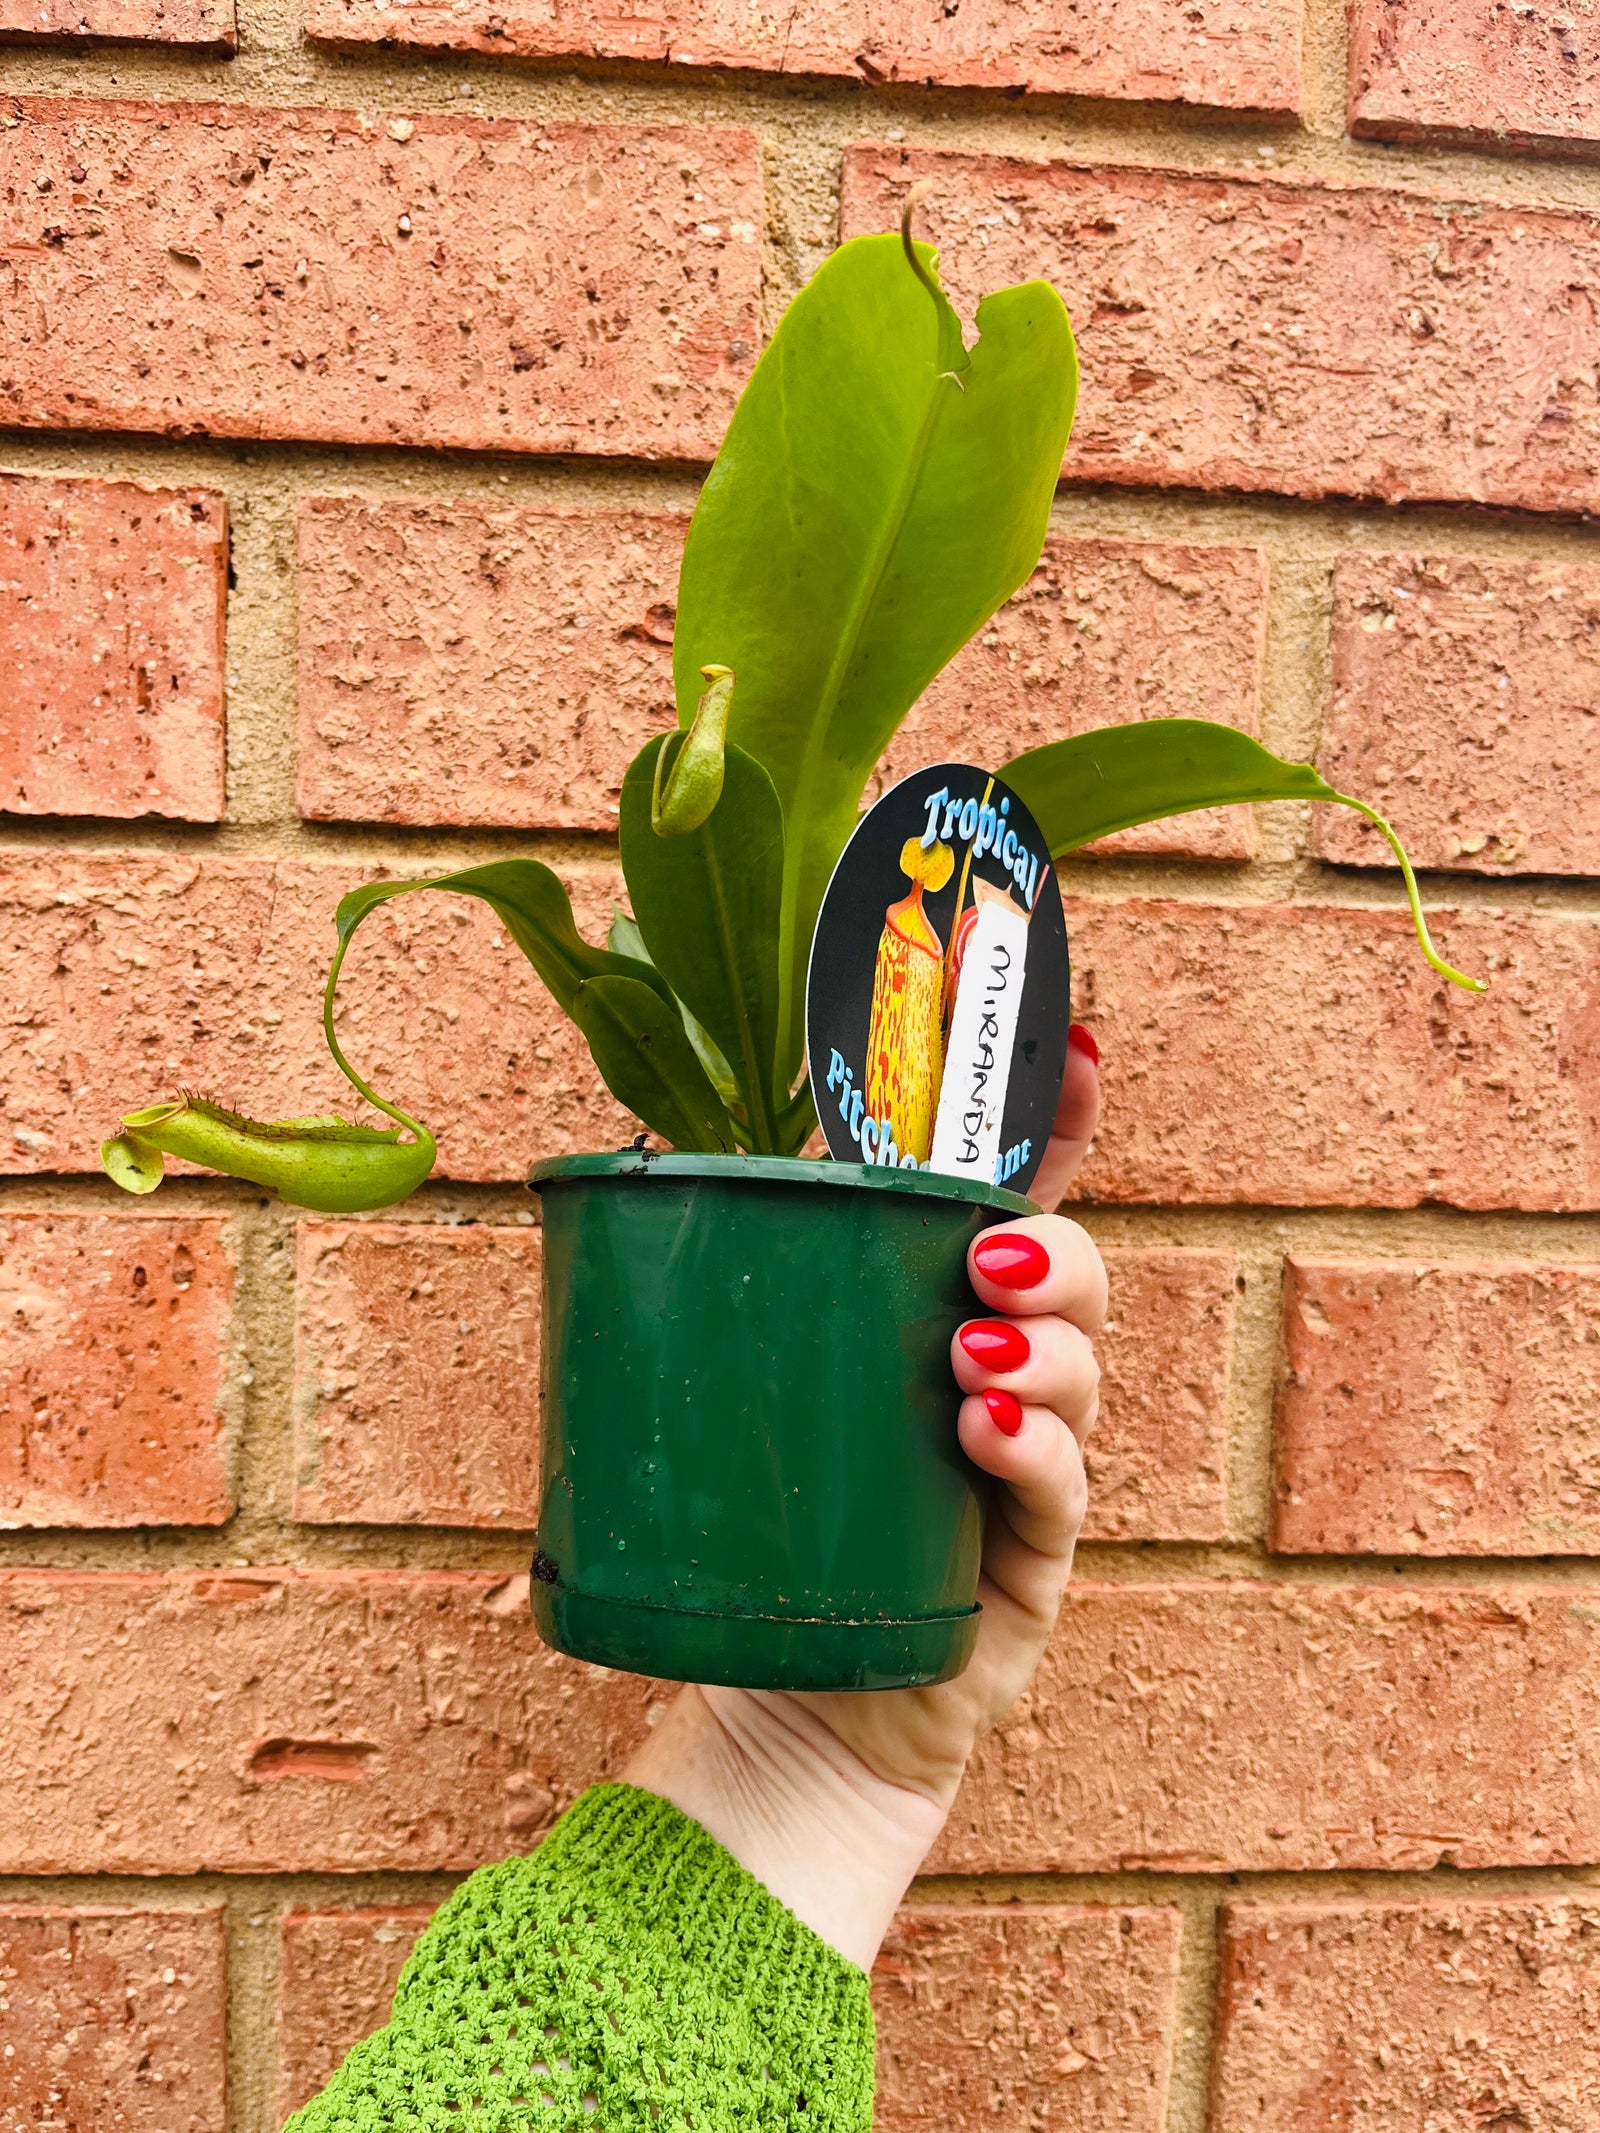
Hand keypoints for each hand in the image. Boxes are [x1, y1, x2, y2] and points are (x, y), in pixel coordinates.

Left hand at [623, 1027, 1103, 1966]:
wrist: (788, 1702)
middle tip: (985, 1255)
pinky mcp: (1032, 1556)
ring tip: (974, 1347)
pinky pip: (1061, 1486)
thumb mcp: (733, 1388)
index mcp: (934, 1310)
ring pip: (1081, 1368)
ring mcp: (1028, 1462)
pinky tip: (987, 1428)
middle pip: (1073, 1275)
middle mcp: (1001, 1369)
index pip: (1015, 1198)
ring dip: (1045, 1341)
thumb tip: (630, 1163)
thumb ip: (708, 1282)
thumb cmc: (765, 1527)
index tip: (1076, 1051)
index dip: (1056, 1123)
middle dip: (1052, 1247)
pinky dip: (1035, 1445)